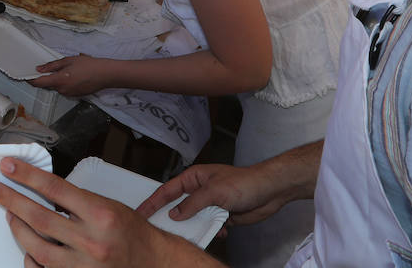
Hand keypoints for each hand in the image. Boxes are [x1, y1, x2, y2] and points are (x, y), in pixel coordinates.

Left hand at [0, 158, 209, 266]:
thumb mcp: (107, 204)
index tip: (9, 167)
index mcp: (100, 213)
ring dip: (18, 229)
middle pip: (40, 218)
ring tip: (10, 215)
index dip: (27, 176)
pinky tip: (27, 247)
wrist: (154, 262)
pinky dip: (32, 258)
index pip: (54, 188)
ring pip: (38, 247)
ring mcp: (84, 265)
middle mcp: (92, 241)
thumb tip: (41, 189)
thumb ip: (75, 200)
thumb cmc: (132, 232)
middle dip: (12, 201)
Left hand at [32, 55, 112, 95]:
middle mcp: (62, 90)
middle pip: (48, 85)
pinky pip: (65, 89)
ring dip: (56, 79)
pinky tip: (73, 75)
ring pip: (57, 87)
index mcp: (59, 81)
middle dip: (46, 78)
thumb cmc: (88, 65)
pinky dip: (64, 83)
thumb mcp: (68, 61)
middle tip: (48, 67)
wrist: (105, 74)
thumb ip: (52, 66)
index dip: (31, 80)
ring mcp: (69, 94)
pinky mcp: (75, 95)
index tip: (25, 76)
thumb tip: (39, 69)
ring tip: (66, 69)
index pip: (39, 83)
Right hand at [137, 163, 290, 226]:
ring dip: (197, 227)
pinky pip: (210, 226)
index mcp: (193, 178)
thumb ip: (192, 204)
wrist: (270, 192)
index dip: (153, 201)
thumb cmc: (243, 182)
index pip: (167, 190)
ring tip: (195, 234)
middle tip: (161, 228)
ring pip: (194, 219)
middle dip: (173, 218)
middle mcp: (199, 190)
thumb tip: (175, 214)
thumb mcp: (213, 192)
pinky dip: (214, 231)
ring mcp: (210, 204)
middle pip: (179, 206)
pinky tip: (222, 231)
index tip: (141, 211)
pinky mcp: (222, 215)